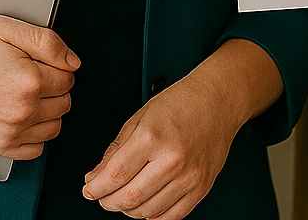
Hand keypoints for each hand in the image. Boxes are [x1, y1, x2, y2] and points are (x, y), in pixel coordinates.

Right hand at [0, 14, 78, 158]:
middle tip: (31, 75)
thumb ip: (48, 42)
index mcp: (28, 81)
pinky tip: (21, 116)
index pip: (69, 78)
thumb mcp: (7, 28)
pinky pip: (35, 149)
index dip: (58, 67)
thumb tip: (73, 62)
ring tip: (26, 95)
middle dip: (55, 88)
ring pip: (54, 126)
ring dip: (48, 111)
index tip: (40, 62)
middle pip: (65, 103)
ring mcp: (8, 132)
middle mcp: (20, 111)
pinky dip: (34, 135)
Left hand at [82, 39, 280, 217]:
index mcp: (152, 136)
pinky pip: (171, 216)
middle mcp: (172, 159)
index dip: (95, 188)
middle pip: (129, 198)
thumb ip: (115, 150)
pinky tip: (147, 203)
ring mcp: (190, 176)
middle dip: (108, 202)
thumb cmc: (179, 103)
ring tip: (124, 197)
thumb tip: (95, 178)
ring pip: (148, 211)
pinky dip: (153, 215)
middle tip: (102, 196)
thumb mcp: (139, 117)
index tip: (88, 190)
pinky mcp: (202, 187)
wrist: (219, 100)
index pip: (115, 175)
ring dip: (128, 210)